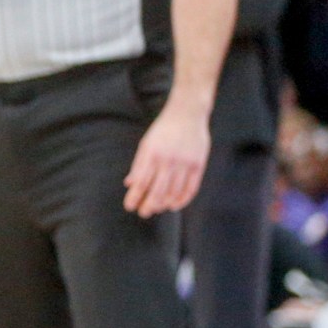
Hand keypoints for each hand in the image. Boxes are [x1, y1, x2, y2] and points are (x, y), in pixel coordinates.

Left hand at [124, 100, 209, 216]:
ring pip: (174, 193)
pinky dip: (182, 200)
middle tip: (143, 213)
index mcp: (152, 154)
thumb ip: (138, 165)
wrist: (187, 113)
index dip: (134, 198)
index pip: (141, 183)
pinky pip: (191, 189)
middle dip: (148, 206)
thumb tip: (129, 184)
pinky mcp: (198, 164)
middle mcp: (168, 160)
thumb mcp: (146, 144)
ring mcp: (185, 163)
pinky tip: (174, 205)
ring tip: (157, 208)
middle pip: (157, 192)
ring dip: (164, 205)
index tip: (129, 206)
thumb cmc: (163, 130)